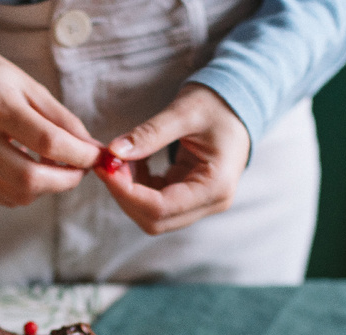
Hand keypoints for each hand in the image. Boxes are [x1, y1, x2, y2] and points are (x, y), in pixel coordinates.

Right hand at [0, 30, 101, 205]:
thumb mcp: (28, 86)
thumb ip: (62, 120)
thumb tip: (93, 151)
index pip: (48, 143)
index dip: (80, 155)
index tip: (95, 157)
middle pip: (31, 179)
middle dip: (66, 181)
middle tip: (78, 171)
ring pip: (17, 195)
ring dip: (45, 188)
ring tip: (52, 169)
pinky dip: (22, 190)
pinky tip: (24, 170)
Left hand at [96, 84, 250, 233]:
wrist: (239, 104)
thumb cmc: (219, 104)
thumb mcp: (185, 111)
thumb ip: (150, 133)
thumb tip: (114, 152)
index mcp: (216, 186)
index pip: (161, 207)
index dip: (127, 192)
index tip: (105, 167)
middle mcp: (210, 203)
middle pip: (155, 220)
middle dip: (124, 194)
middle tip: (107, 163)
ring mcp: (199, 203)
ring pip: (152, 215)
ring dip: (128, 192)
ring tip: (118, 160)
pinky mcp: (187, 197)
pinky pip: (154, 203)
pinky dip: (136, 187)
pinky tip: (131, 162)